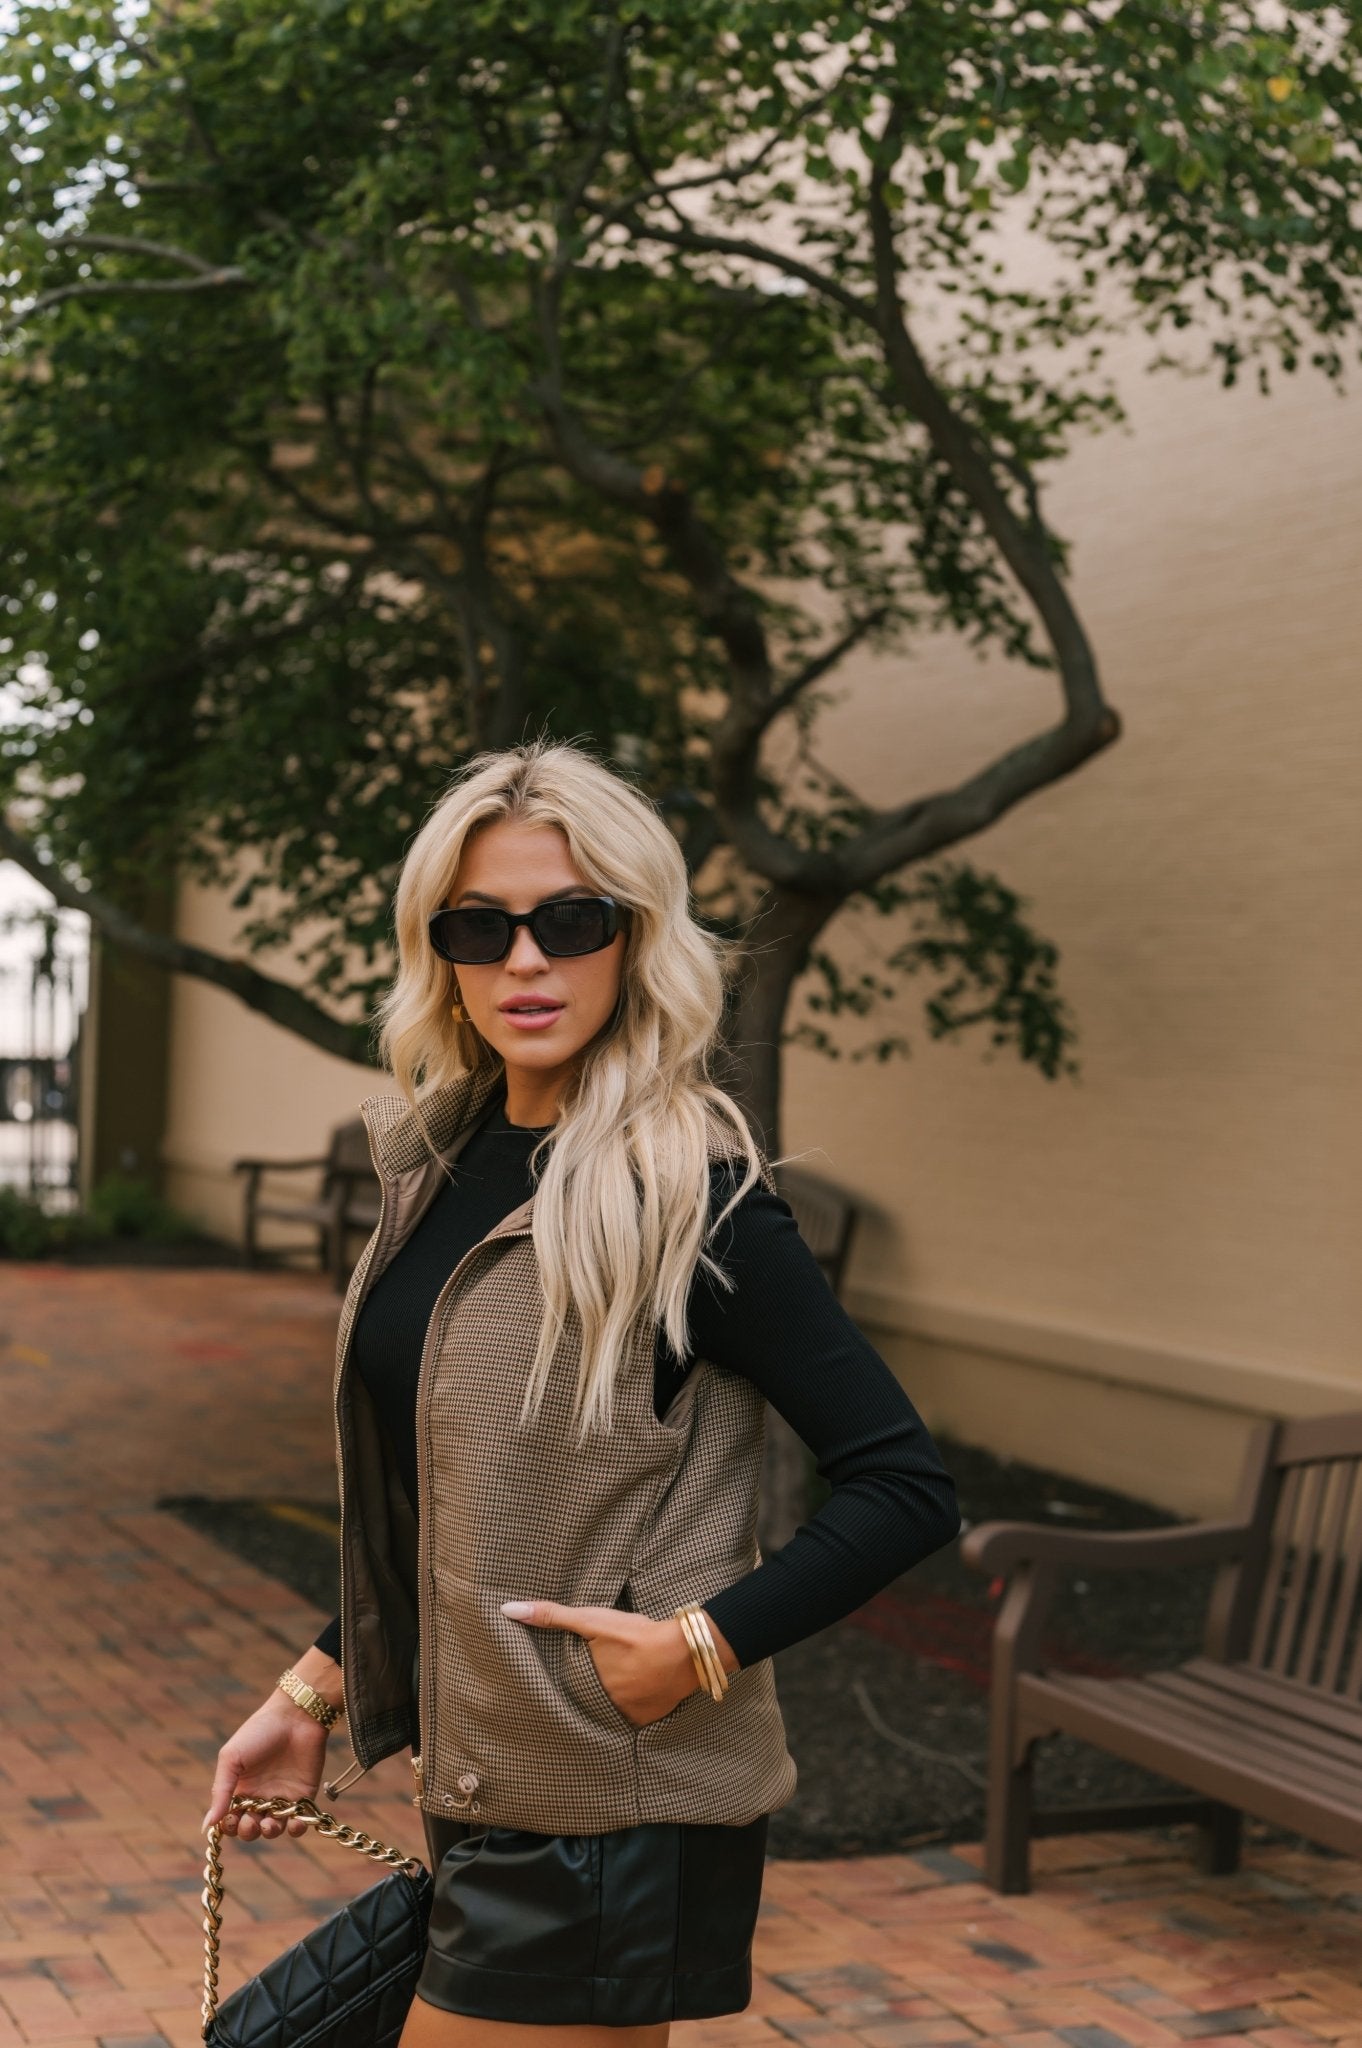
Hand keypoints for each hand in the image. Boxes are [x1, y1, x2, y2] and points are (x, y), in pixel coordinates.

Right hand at [201, 1694, 330, 1841]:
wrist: (295, 1715)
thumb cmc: (259, 1732)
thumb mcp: (232, 1759)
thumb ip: (221, 1792)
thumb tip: (207, 1826)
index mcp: (240, 1789)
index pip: (230, 1819)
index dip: (228, 1826)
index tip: (230, 1820)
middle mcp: (260, 1797)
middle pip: (250, 1828)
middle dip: (248, 1831)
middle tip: (250, 1821)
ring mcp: (282, 1797)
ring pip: (273, 1828)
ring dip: (269, 1832)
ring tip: (268, 1823)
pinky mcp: (304, 1796)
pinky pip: (300, 1821)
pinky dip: (296, 1828)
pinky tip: (293, 1822)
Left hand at [501, 1599, 736, 1725]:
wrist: (684, 1652)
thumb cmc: (635, 1635)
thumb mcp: (592, 1621)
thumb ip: (552, 1615)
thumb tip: (507, 1610)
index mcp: (584, 1686)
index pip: (562, 1691)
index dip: (556, 1686)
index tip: (544, 1687)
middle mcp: (601, 1708)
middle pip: (584, 1702)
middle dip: (579, 1696)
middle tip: (580, 1686)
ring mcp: (624, 1718)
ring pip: (604, 1712)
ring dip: (603, 1703)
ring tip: (602, 1693)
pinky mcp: (644, 1721)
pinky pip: (627, 1719)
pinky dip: (625, 1709)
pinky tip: (626, 1698)